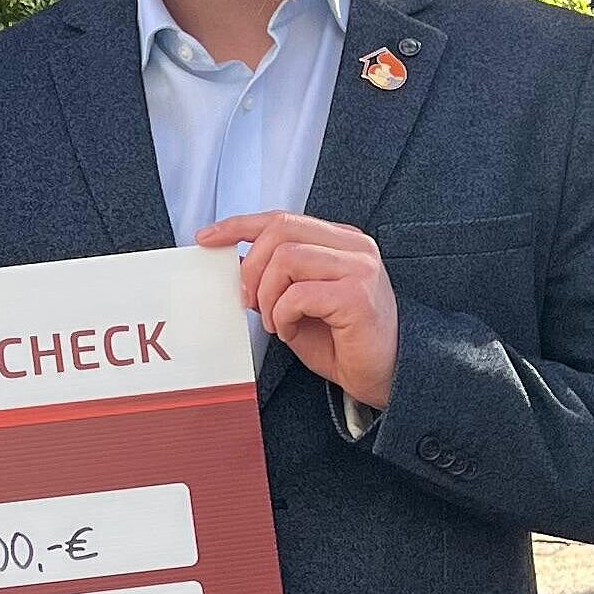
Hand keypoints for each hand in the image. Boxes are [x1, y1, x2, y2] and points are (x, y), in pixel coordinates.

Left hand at [197, 210, 398, 410]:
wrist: (385, 375)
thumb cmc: (342, 342)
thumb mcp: (298, 303)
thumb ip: (273, 279)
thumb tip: (235, 263)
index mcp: (340, 241)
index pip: (282, 218)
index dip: (239, 225)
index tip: (207, 238)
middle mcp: (354, 247)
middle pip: (281, 229)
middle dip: (251, 267)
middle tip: (248, 301)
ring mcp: (359, 268)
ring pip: (286, 258)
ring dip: (268, 296)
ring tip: (277, 322)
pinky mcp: (358, 296)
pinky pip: (299, 294)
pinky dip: (283, 315)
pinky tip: (292, 331)